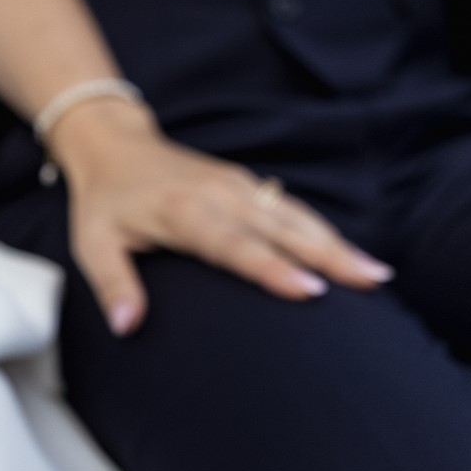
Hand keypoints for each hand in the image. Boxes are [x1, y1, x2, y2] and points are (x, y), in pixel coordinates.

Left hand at [53, 100, 393, 335]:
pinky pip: (294, 210)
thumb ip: (113, 284)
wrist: (114, 144)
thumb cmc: (104, 201)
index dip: (273, 268)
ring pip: (297, 217)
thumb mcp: (93, 243)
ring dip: (338, 244)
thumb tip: (126, 325)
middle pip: (282, 229)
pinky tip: (353, 255)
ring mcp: (239, 186)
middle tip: (371, 282)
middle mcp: (220, 195)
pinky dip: (326, 232)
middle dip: (329, 256)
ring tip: (377, 274)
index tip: (311, 291)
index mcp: (184, 211)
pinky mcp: (249, 185)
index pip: (235, 245)